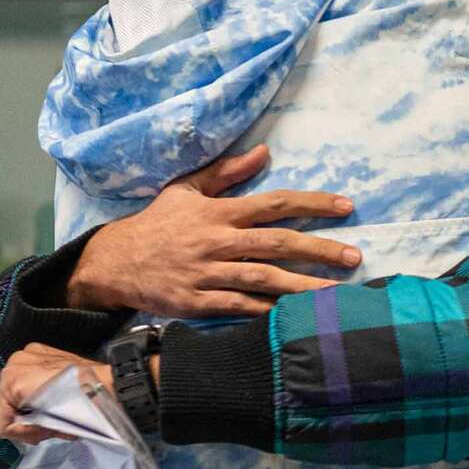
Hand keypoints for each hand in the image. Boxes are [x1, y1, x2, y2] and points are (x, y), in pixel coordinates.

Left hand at [0, 344, 113, 443]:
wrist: (109, 387)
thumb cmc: (95, 393)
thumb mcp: (65, 394)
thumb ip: (43, 402)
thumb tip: (30, 422)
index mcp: (33, 359)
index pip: (10, 398)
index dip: (28, 419)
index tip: (50, 424)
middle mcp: (18, 360)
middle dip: (21, 424)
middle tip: (48, 428)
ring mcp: (13, 370)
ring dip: (21, 429)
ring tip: (46, 428)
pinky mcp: (13, 384)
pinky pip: (1, 423)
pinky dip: (20, 432)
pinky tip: (42, 427)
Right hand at [66, 144, 360, 316]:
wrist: (114, 263)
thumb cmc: (157, 224)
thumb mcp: (186, 189)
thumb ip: (227, 172)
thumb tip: (264, 152)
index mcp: (218, 212)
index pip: (273, 203)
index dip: (311, 204)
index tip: (346, 207)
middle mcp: (217, 242)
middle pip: (277, 243)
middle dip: (319, 249)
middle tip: (354, 256)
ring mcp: (208, 274)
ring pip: (264, 278)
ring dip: (304, 286)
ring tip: (338, 292)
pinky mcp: (199, 303)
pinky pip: (241, 308)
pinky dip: (269, 312)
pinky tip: (297, 316)